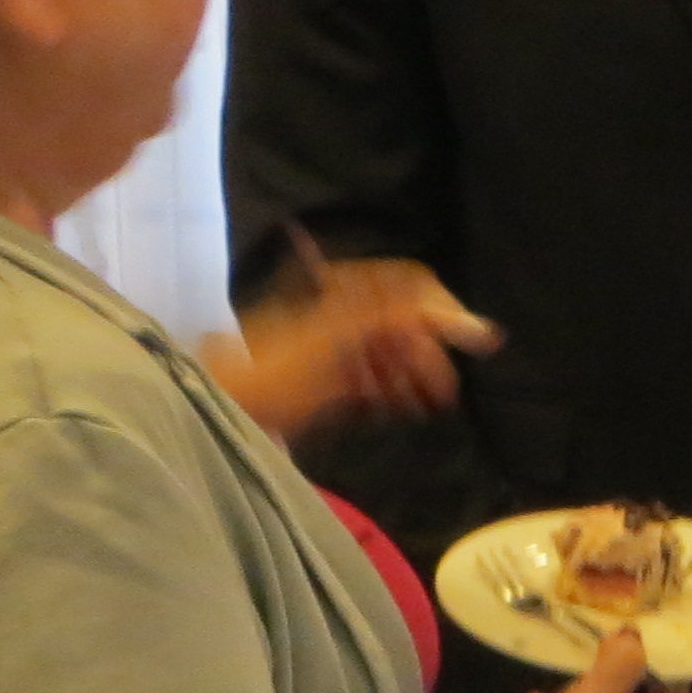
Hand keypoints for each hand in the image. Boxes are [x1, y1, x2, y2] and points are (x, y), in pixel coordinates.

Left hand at [204, 254, 500, 442]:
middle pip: (401, 321)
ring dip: (416, 373)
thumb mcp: (333, 338)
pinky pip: (370, 377)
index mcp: (342, 294)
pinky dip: (393, 389)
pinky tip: (406, 407)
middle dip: (431, 351)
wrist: (220, 409)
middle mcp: (340, 312)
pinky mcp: (323, 380)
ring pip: (388, 351)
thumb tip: (445, 308)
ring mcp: (331, 346)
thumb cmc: (271, 374)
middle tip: (451, 387)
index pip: (407, 283)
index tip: (472, 338)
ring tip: (436, 403)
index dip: (441, 308)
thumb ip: (390, 317)